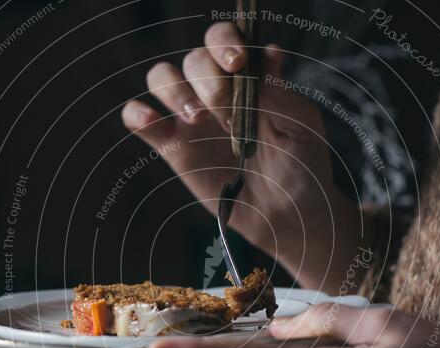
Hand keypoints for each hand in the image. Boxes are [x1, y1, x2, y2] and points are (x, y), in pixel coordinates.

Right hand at [122, 23, 361, 291]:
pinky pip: (142, 121)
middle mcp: (216, 91)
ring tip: (198, 119)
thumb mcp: (301, 126)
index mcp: (247, 78)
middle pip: (193, 60)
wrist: (288, 214)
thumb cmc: (302, 165)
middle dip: (209, 83)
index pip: (223, 40)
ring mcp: (192, 119)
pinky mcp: (173, 148)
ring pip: (162, 79)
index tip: (237, 63)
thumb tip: (267, 54)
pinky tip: (150, 120)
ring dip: (175, 91)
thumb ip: (281, 93)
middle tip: (230, 118)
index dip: (223, 41)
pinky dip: (137, 113)